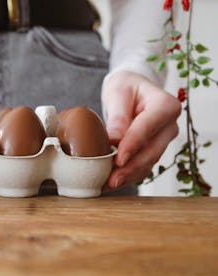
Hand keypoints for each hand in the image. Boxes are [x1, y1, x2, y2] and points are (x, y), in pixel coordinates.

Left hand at [102, 71, 181, 189]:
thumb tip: (113, 141)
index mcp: (166, 105)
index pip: (148, 127)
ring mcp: (163, 141)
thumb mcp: (118, 94)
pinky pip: (142, 167)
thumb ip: (118, 117)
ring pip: (147, 163)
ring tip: (107, 185)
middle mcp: (169, 126)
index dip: (133, 145)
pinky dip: (127, 177)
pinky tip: (110, 183)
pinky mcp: (153, 151)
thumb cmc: (125, 88)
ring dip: (128, 176)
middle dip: (130, 168)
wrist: (130, 91)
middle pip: (151, 151)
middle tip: (111, 180)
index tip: (118, 160)